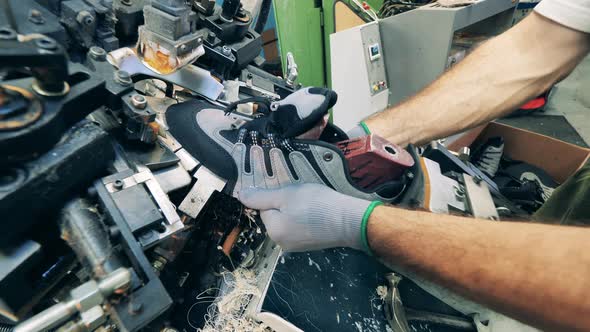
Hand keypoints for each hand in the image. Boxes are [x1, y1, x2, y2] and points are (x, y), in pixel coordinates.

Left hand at [239, 183, 372, 251]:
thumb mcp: (287, 194)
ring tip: (312, 202)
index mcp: (274, 231)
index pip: (263, 208)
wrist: (350, 220)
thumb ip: (261, 196)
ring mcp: (296, 246)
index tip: (289, 189)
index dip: (275, 195)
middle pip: (275, 215)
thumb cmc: (318, 205)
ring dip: (296, 210)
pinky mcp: (309, 245)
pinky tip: (317, 212)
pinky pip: (300, 227)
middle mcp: (282, 242)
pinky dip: (306, 218)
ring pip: (288, 220)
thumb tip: (241, 196)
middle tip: (302, 195)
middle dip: (285, 203)